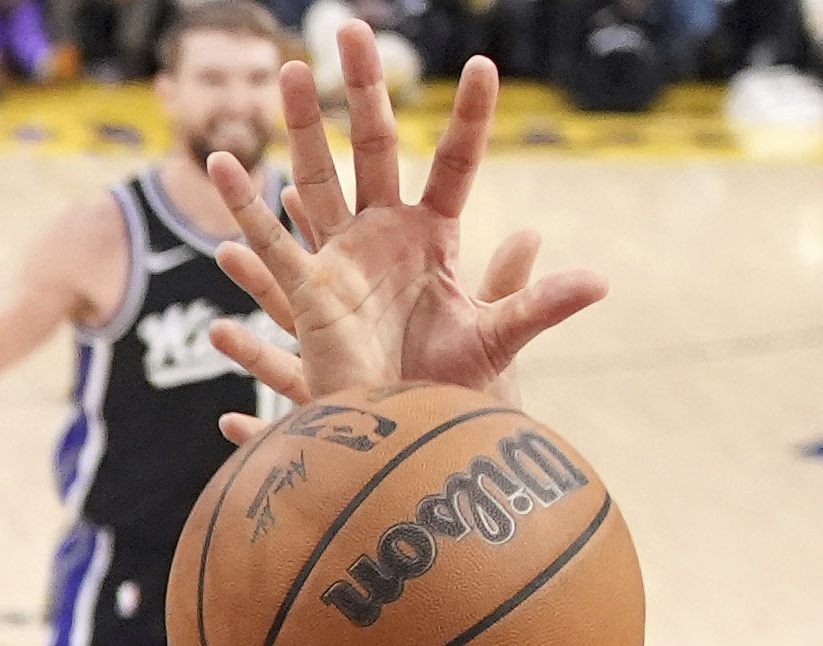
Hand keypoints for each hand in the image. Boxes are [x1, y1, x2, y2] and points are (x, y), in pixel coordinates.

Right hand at [201, 20, 605, 435]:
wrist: (402, 429)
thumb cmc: (446, 385)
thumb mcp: (497, 338)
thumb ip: (537, 302)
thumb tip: (601, 280)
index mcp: (434, 234)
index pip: (456, 162)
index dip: (470, 118)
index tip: (482, 65)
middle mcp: (384, 231)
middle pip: (374, 146)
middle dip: (363, 89)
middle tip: (354, 30)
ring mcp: (342, 255)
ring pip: (315, 177)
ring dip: (299, 125)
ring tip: (287, 69)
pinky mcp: (308, 290)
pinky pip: (271, 244)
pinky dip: (245, 208)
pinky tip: (221, 162)